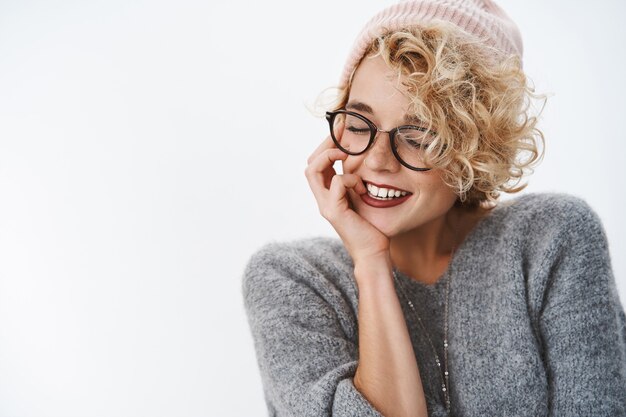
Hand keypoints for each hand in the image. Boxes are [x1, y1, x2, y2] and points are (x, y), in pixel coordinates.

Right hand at [304, 135, 390, 265]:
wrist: (373, 253)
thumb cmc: (373, 228)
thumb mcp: (364, 199)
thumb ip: (358, 183)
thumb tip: (365, 161)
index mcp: (328, 194)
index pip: (317, 163)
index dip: (327, 144)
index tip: (342, 128)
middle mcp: (322, 198)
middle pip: (310, 163)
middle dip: (325, 145)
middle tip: (343, 133)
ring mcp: (326, 205)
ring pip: (313, 170)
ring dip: (330, 156)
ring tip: (346, 153)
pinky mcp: (334, 212)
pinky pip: (336, 183)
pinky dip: (349, 178)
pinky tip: (363, 186)